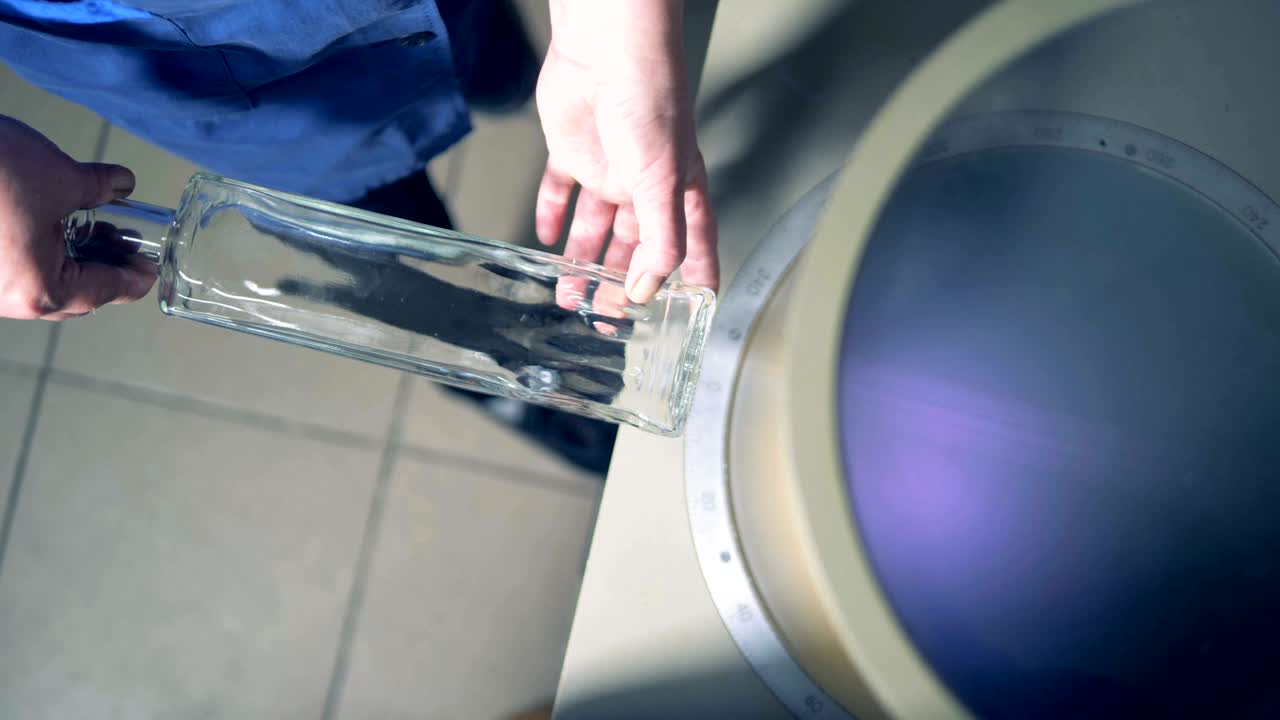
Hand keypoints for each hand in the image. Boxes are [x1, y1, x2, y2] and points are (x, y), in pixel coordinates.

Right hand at [0, 116, 153, 319]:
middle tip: (126, 242)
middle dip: (103, 267)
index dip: (135, 278)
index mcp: (41, 290)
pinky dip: (36, 253)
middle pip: (72, 296)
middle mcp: (8, 300)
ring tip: (92, 226)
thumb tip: (121, 184)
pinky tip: (49, 223)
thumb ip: (97, 187)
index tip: (151, 270)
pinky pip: (11, 271)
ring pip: (38, 284)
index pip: (106, 291)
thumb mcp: (59, 177)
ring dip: (69, 259)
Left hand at [534, 0, 718, 303]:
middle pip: (635, 246)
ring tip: (569, 296)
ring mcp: (607, 169)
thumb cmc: (650, 100)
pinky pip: (559, 191)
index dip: (695, 277)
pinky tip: (547, 238)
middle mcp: (644, 184)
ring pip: (594, 228)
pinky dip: (551, 215)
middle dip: (621, 283)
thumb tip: (648, 286)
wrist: (607, 53)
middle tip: (607, 317)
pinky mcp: (572, 152)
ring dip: (582, 262)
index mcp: (677, 190)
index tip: (693, 309)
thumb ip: (660, 239)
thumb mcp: (663, 183)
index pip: (693, 244)